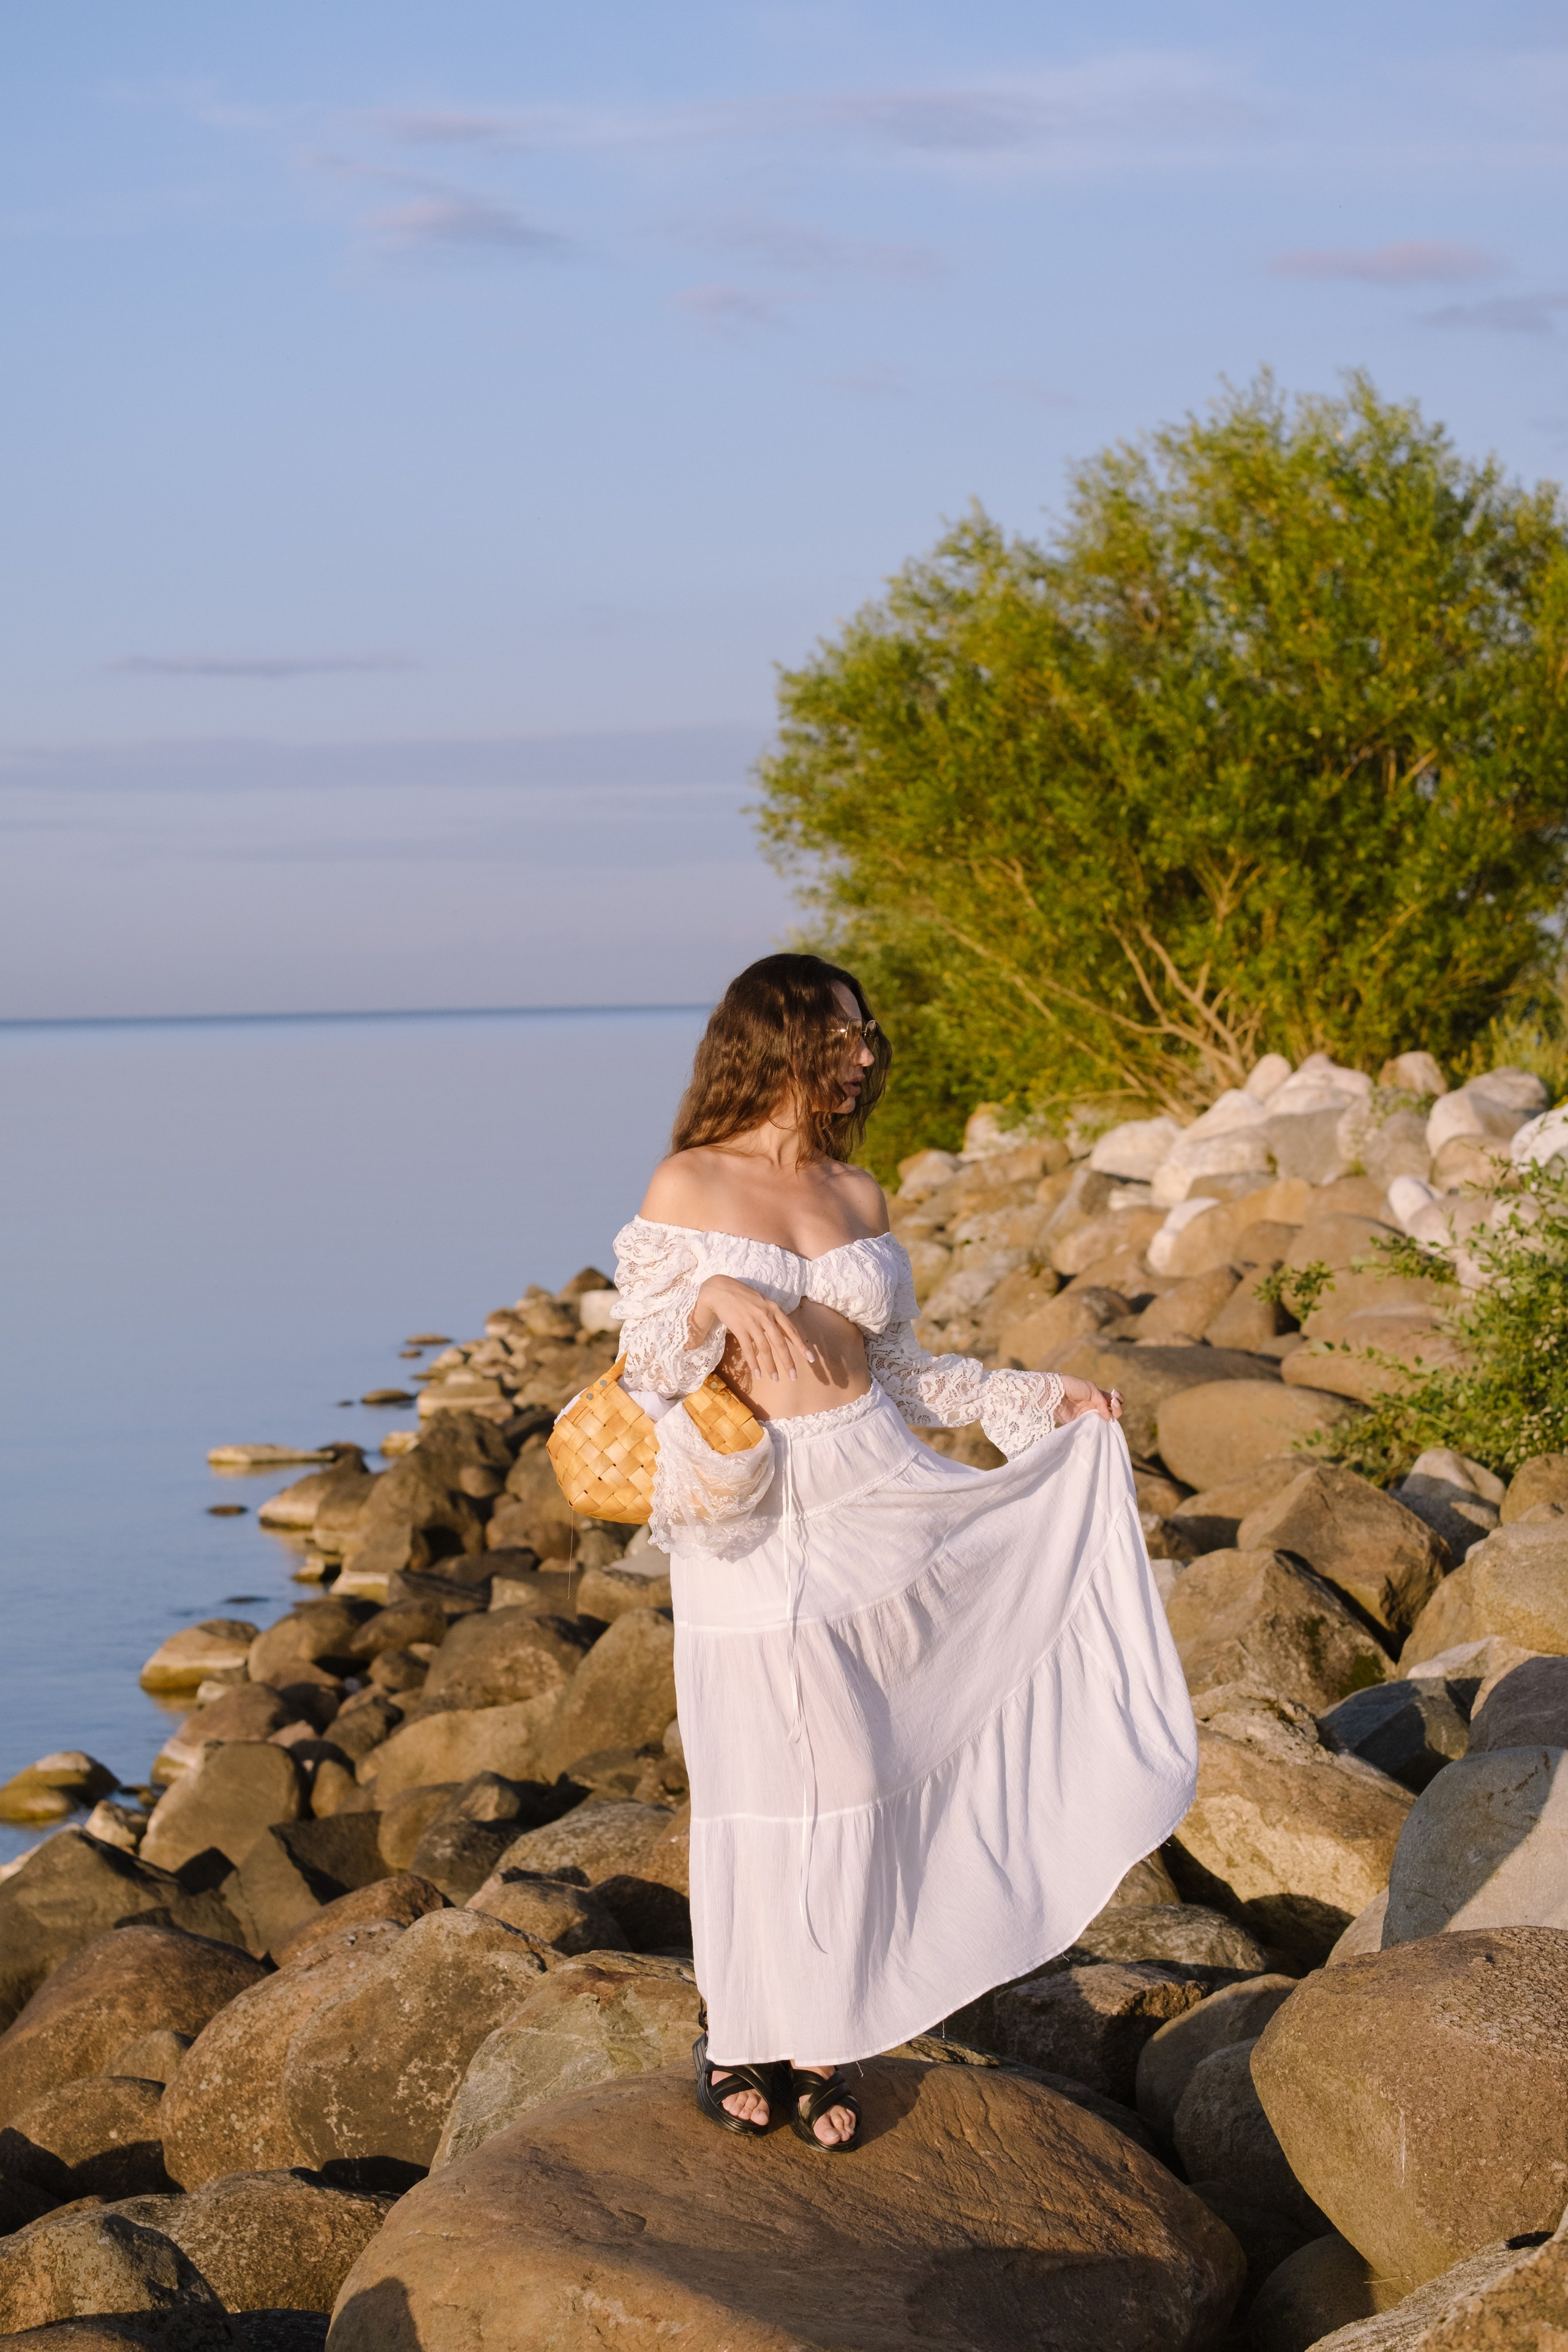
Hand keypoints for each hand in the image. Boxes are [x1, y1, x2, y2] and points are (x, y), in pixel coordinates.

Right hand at [690, 1276, 816, 1387]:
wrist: (721, 1289)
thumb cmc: (743, 1296)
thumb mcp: (763, 1302)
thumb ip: (774, 1317)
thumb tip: (785, 1333)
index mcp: (774, 1309)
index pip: (791, 1330)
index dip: (801, 1346)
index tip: (810, 1359)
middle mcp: (766, 1316)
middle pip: (780, 1343)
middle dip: (788, 1361)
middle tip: (794, 1376)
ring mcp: (752, 1323)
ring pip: (765, 1348)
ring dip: (771, 1366)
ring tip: (776, 1379)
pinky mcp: (739, 1328)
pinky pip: (748, 1349)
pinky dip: (754, 1363)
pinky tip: (758, 1374)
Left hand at [1055, 1376, 1122, 1424]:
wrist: (1054, 1393)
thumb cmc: (1072, 1386)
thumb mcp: (1091, 1388)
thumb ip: (1102, 1401)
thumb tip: (1108, 1417)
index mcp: (1097, 1394)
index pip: (1113, 1399)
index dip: (1118, 1400)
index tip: (1115, 1399)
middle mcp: (1094, 1405)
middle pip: (1112, 1411)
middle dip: (1117, 1409)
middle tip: (1112, 1407)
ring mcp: (1088, 1414)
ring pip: (1104, 1420)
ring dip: (1110, 1418)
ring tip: (1106, 1415)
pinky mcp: (1080, 1423)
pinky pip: (1093, 1427)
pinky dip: (1099, 1427)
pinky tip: (1101, 1423)